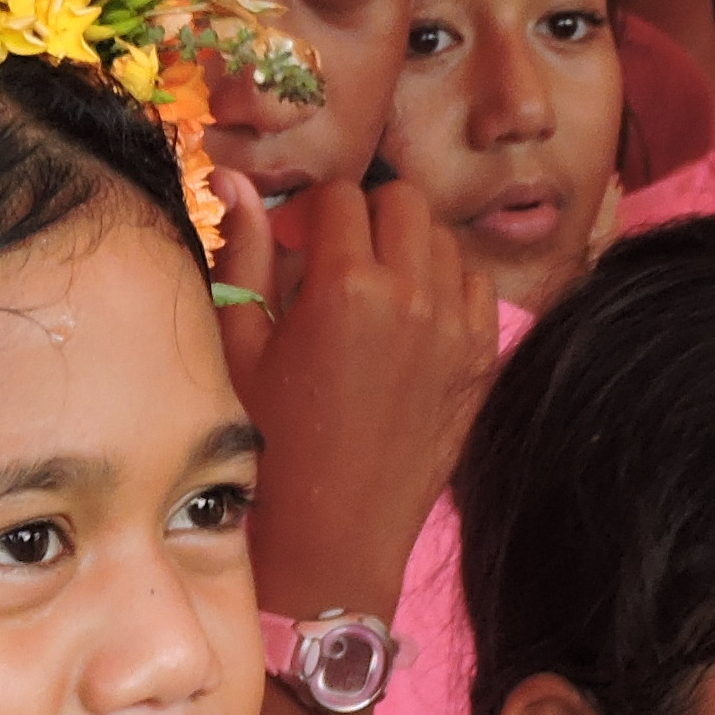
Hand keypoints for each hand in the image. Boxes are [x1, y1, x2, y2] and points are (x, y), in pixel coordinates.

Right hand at [214, 177, 497, 609]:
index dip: (309, 213)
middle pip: (401, 202)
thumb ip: (244, 255)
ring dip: (407, 245)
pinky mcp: (479, 362)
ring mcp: (455, 329)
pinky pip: (475, 286)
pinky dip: (446, 284)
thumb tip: (235, 180)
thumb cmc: (270, 444)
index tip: (294, 243)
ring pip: (443, 238)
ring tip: (373, 286)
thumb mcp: (240, 346)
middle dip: (364, 216)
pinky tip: (411, 316)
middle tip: (334, 256)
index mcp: (344, 287)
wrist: (331, 533)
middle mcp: (411, 297)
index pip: (339, 197)